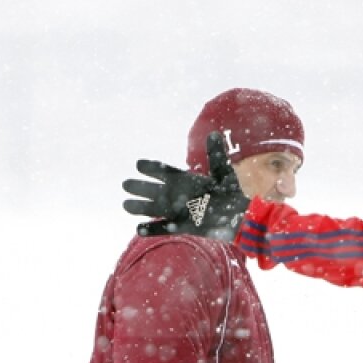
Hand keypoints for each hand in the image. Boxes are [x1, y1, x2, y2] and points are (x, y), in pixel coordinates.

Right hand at [123, 132, 249, 240]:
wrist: (238, 217)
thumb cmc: (229, 192)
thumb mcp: (222, 171)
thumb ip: (216, 154)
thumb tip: (214, 133)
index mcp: (184, 180)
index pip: (164, 172)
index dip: (151, 168)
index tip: (138, 164)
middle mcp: (177, 195)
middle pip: (154, 190)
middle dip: (140, 187)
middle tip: (125, 184)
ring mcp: (177, 212)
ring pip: (154, 208)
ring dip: (139, 207)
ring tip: (125, 205)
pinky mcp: (181, 227)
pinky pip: (162, 228)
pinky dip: (151, 229)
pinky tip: (139, 229)